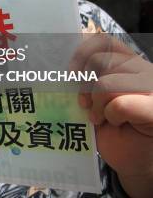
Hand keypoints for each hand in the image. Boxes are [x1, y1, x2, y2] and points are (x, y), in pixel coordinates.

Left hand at [71, 33, 152, 197]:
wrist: (131, 156)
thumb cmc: (108, 126)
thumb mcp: (90, 96)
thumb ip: (82, 75)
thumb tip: (54, 56)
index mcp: (125, 62)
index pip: (102, 41)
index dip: (81, 51)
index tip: (68, 72)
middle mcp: (141, 69)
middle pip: (99, 61)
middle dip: (84, 84)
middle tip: (84, 103)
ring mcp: (150, 87)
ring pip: (107, 82)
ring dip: (96, 103)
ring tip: (99, 116)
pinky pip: (120, 104)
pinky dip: (111, 115)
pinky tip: (113, 122)